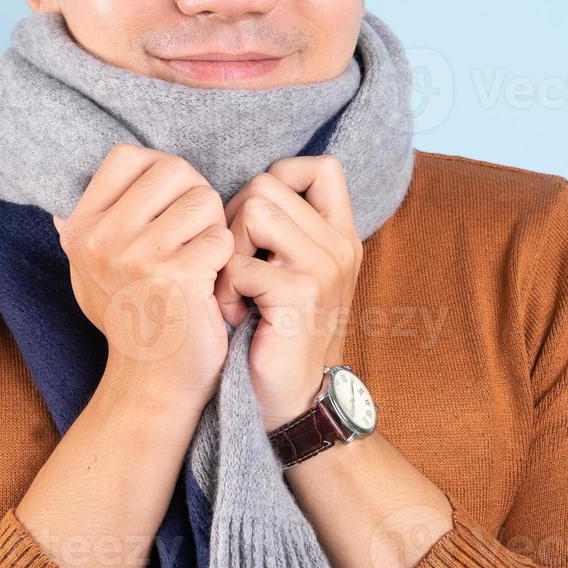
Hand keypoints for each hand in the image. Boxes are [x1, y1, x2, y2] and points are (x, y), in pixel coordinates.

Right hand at [52, 144, 234, 410]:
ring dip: (214, 227)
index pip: (128, 156)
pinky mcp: (176, 277)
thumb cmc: (132, 318)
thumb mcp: (91, 273)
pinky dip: (226, 258)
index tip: (170, 204)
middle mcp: (101, 239)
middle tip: (197, 232)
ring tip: (204, 258)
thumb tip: (63, 206)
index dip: (160, 170)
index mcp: (80, 228)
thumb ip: (89, 230)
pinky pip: (221, 237)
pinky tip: (211, 283)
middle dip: (196, 195)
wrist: (152, 382)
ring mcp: (137, 257)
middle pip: (172, 169)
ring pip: (203, 200)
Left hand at [212, 155, 362, 430]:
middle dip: (234, 219)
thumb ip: (285, 229)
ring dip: (229, 250)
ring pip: (254, 211)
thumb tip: (246, 186)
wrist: (296, 400)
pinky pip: (241, 263)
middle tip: (235, 264)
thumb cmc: (279, 332)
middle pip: (268, 183)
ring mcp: (325, 267)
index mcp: (341, 235)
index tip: (257, 222)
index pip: (321, 166)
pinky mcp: (302, 293)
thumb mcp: (294, 272)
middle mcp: (341, 245)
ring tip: (235, 288)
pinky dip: (225, 290)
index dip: (279, 176)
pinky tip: (234, 315)